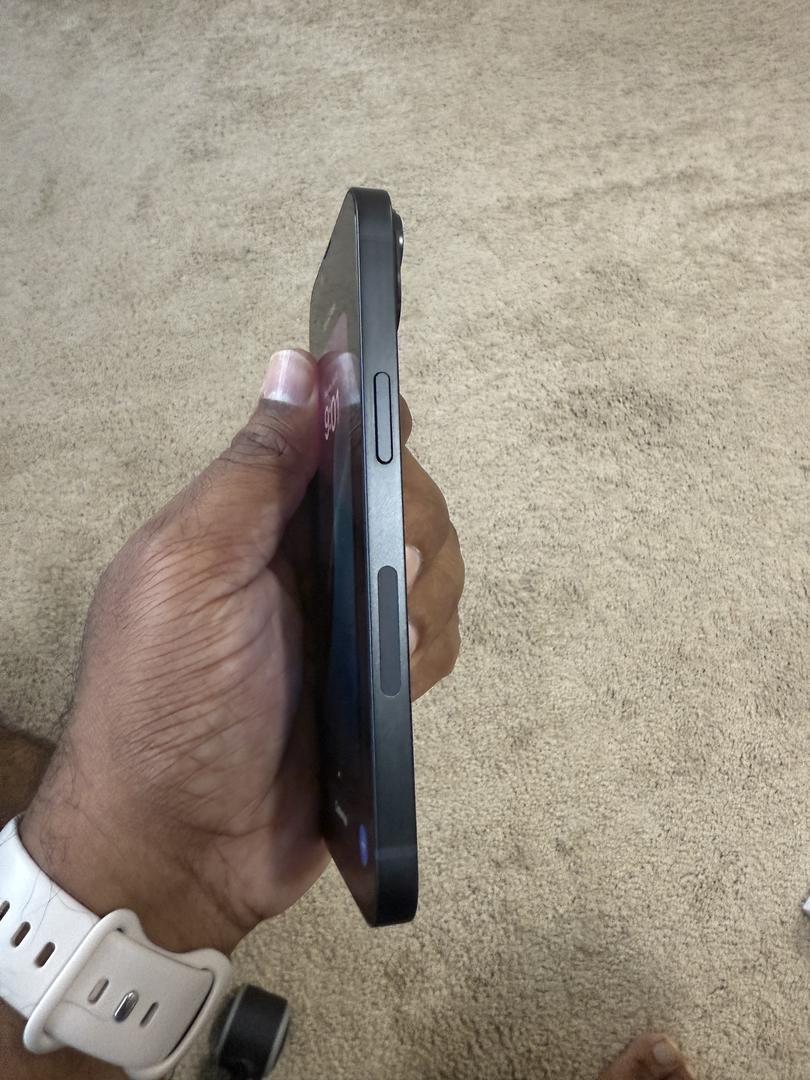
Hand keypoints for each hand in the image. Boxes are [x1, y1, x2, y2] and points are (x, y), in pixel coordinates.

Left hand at [22, 349, 463, 955]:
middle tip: (386, 566)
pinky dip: (426, 652)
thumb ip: (252, 471)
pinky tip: (394, 679)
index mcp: (253, 520)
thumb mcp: (192, 569)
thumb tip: (295, 364)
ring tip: (386, 639)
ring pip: (431, 567)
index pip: (333, 441)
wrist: (185, 847)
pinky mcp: (378, 682)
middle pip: (402, 499)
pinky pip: (435, 640)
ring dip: (426, 594)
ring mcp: (346, 623)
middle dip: (413, 521)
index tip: (401, 430)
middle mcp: (305, 561)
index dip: (374, 424)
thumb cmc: (170, 700)